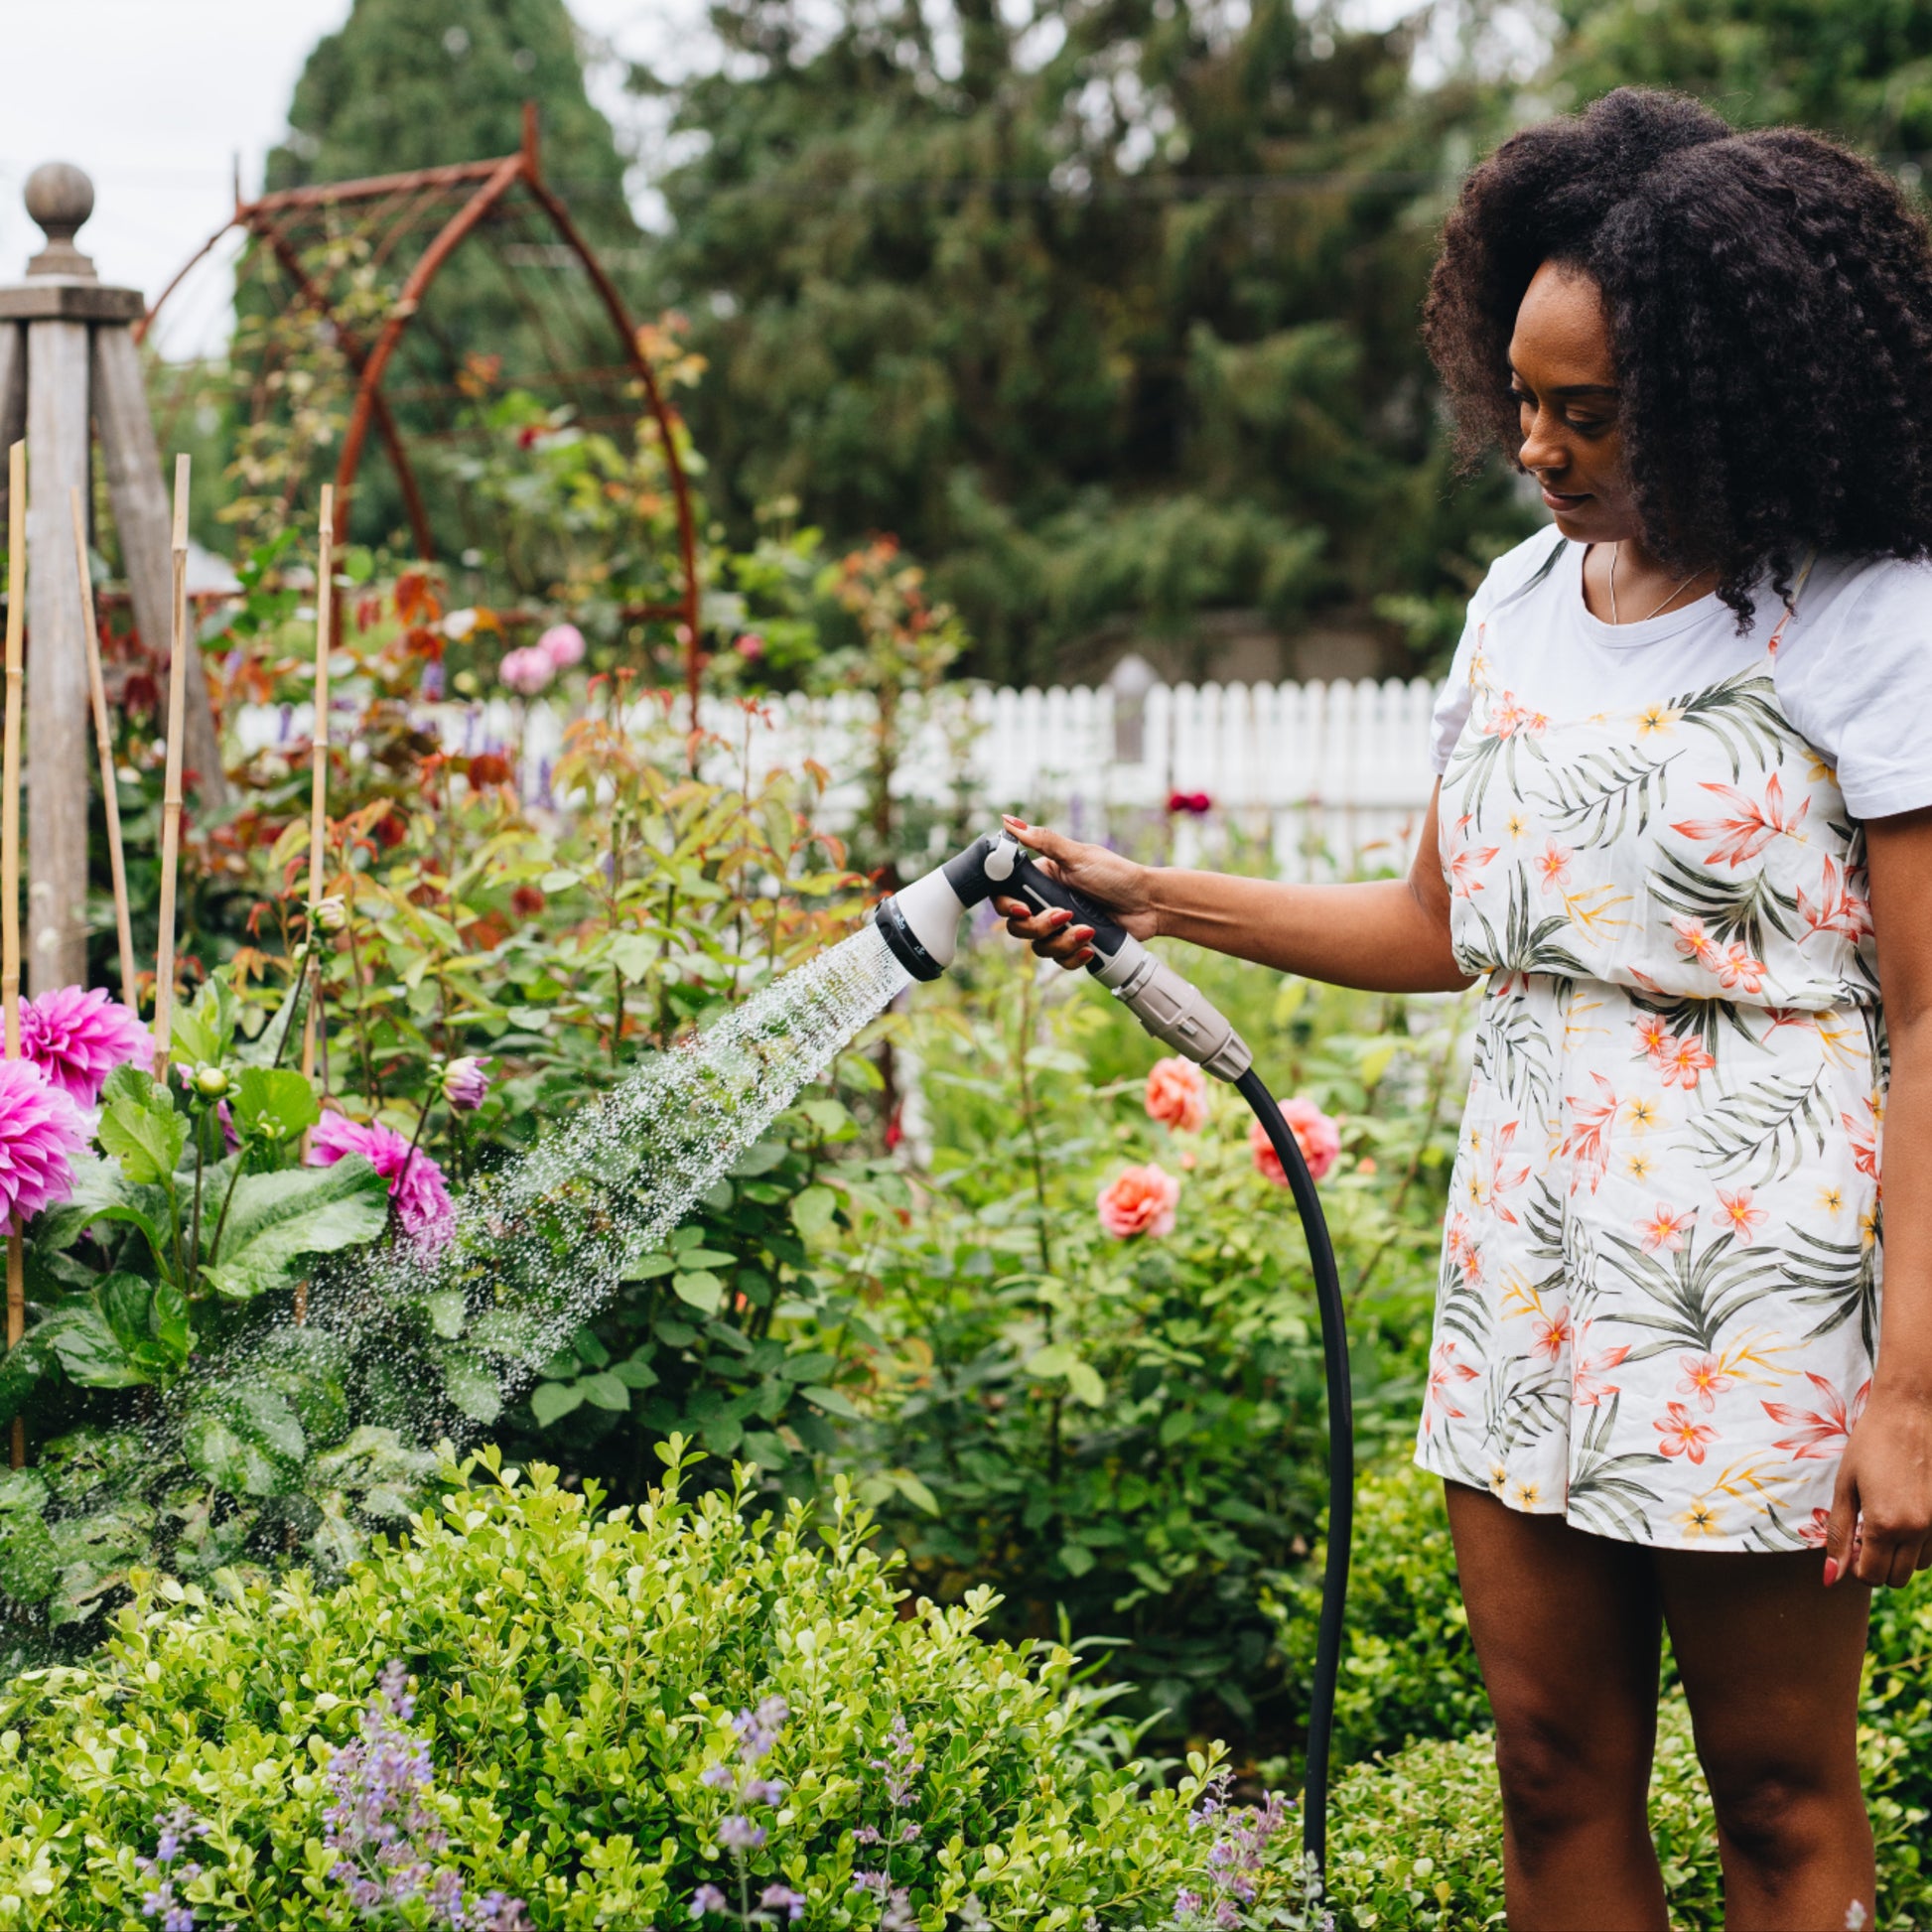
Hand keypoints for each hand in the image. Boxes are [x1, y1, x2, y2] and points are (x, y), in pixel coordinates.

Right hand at [989, 815, 1157, 970]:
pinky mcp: (1073, 944)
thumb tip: (1009, 820)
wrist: (1149, 903)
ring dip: (1063, 942)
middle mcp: (1045, 903)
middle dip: (1040, 927)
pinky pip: (1059, 960)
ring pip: (1039, 947)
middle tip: (1065, 916)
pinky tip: (1090, 946)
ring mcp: (1058, 926)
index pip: (1006, 896)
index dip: (1008, 905)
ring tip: (1088, 931)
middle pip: (1018, 926)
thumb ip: (1043, 841)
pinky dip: (1073, 956)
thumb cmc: (1116, 874)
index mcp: (1041, 879)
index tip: (1023, 908)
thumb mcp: (1078, 855)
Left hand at [1825, 1384, 1931, 1587]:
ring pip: (1918, 1567)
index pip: (1872, 1576)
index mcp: (1886, 1524)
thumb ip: (1839, 1533)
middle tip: (1863, 1537)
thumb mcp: (1845, 1486)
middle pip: (1896, 1578)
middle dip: (1876, 1565)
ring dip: (1899, 1555)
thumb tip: (1830, 1577)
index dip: (1855, 1568)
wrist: (1911, 1415)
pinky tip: (1903, 1517)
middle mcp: (1918, 1531)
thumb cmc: (1870, 1445)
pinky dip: (1918, 1544)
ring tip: (1884, 1523)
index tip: (1849, 1547)